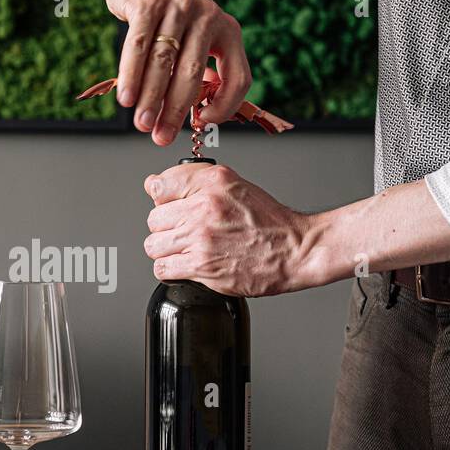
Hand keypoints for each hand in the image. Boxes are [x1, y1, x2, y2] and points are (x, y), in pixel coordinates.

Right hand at [106, 0, 252, 145]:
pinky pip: (138, 45)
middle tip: (161, 136)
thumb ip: (197, 71)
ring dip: (150, 98)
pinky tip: (126, 97)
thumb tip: (190, 118)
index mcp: (228, 30)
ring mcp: (178, 6)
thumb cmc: (169, 18)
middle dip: (175, 110)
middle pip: (192, 73)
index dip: (224, 106)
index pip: (238, 76)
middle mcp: (208, 15)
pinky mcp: (148, 2)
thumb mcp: (195, 38)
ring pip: (163, 62)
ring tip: (142, 123)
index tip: (202, 124)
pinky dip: (131, 75)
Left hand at [143, 161, 313, 295]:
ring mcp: (201, 238)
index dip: (163, 199)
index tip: (172, 206)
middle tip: (186, 231)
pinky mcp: (201, 266)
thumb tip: (153, 184)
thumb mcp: (233, 184)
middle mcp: (204, 207)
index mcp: (212, 183)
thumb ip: (193, 180)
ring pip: (154, 245)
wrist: (296, 249)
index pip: (159, 185)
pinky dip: (171, 269)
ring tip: (187, 250)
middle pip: (154, 219)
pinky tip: (187, 264)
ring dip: (167, 250)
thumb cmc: (270, 221)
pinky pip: (163, 268)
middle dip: (167, 227)